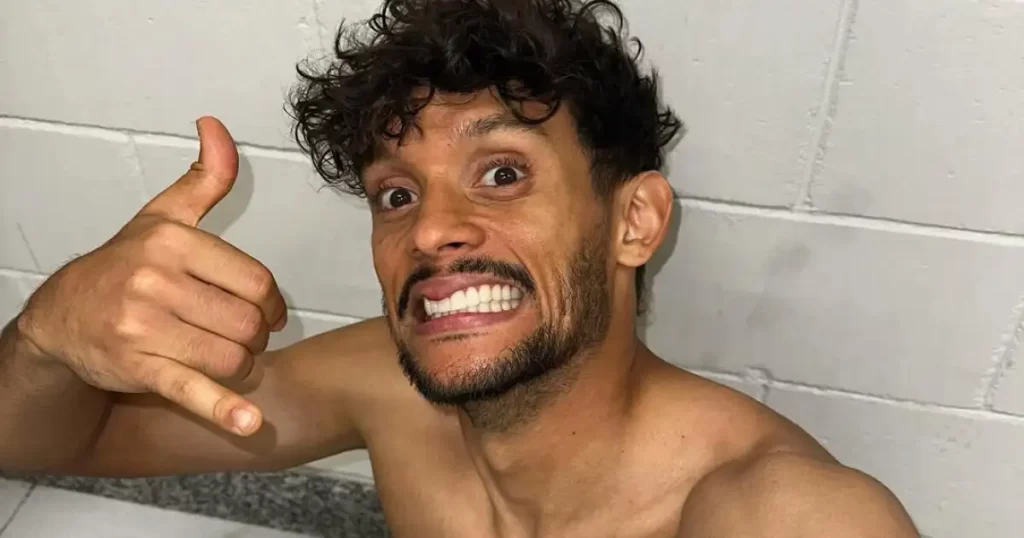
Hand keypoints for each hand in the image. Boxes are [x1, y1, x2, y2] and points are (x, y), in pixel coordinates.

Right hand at [16, 117, 286, 435]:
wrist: (60, 316)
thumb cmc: (123, 265)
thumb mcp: (161, 216)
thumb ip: (203, 179)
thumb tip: (216, 127)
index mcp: (172, 241)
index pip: (256, 280)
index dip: (270, 303)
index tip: (264, 312)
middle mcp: (156, 279)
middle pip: (247, 322)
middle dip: (254, 336)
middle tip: (239, 336)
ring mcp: (144, 325)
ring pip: (230, 356)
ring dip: (239, 365)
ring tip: (224, 357)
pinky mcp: (136, 366)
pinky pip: (190, 388)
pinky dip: (221, 408)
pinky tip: (247, 422)